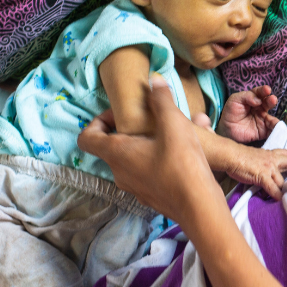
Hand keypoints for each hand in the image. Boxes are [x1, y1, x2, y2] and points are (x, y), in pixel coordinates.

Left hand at [78, 74, 224, 223]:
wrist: (199, 207)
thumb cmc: (182, 164)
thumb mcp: (174, 125)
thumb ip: (161, 100)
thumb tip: (154, 79)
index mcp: (116, 153)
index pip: (87, 137)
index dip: (97, 122)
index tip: (120, 114)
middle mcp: (119, 172)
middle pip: (111, 148)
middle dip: (128, 131)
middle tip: (149, 122)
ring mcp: (134, 188)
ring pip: (132, 161)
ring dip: (145, 145)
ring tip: (172, 136)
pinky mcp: (150, 197)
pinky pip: (146, 173)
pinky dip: (156, 161)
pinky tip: (181, 156)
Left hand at [219, 85, 280, 142]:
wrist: (226, 129)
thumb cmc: (230, 112)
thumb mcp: (235, 99)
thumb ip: (246, 96)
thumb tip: (258, 100)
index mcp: (253, 99)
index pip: (260, 93)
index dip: (263, 91)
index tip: (267, 90)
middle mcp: (260, 108)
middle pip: (268, 103)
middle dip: (271, 100)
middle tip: (272, 99)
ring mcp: (263, 119)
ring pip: (272, 116)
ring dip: (275, 115)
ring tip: (275, 119)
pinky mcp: (263, 130)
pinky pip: (271, 129)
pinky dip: (276, 128)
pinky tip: (277, 126)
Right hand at [222, 144, 286, 200]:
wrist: (231, 155)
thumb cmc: (241, 157)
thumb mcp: (258, 156)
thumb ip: (266, 162)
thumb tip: (270, 173)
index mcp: (272, 154)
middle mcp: (273, 160)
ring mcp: (269, 168)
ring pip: (283, 180)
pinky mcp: (262, 176)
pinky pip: (273, 188)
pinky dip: (277, 195)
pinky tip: (280, 200)